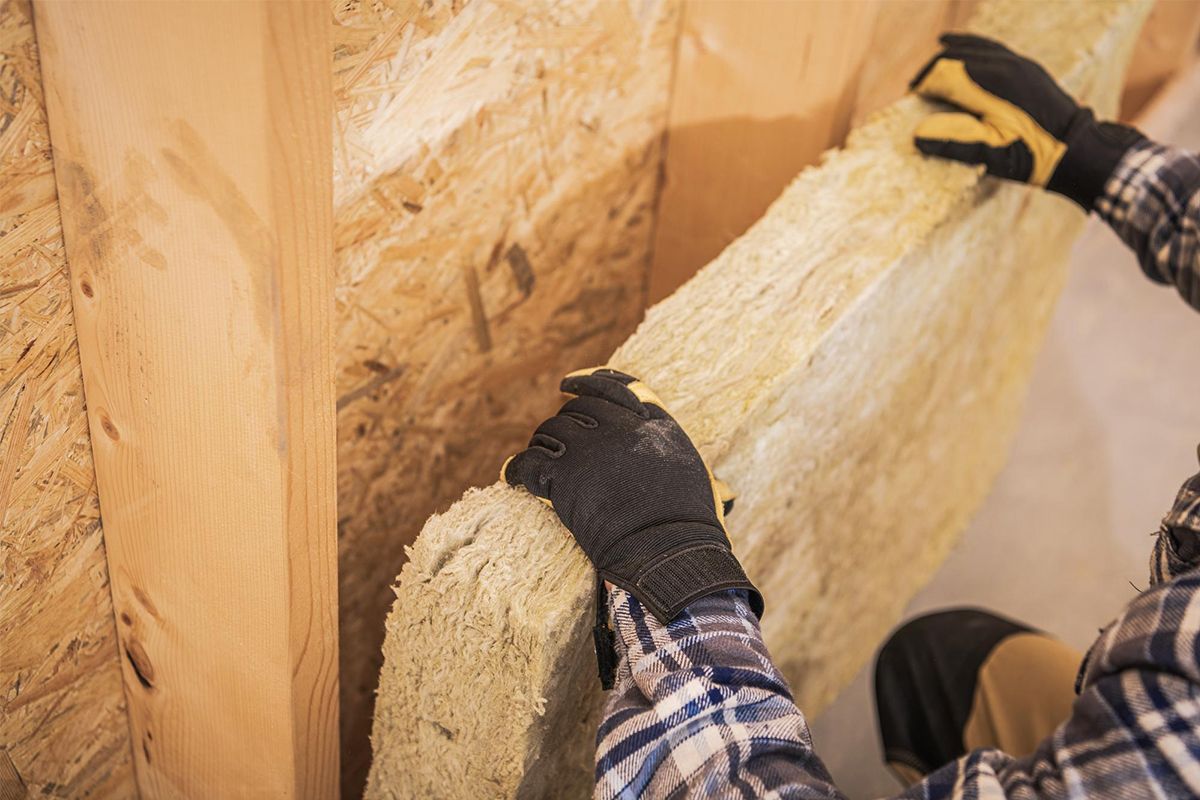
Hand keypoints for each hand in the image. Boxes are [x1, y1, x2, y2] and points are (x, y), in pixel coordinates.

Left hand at [503, 367, 760, 623]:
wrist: (669, 552)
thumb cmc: (690, 528)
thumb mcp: (702, 485)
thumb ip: (698, 473)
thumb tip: (726, 491)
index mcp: (656, 424)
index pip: (616, 386)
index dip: (588, 381)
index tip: (567, 384)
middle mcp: (622, 427)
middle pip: (579, 409)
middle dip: (566, 424)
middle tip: (557, 445)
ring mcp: (591, 448)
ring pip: (550, 431)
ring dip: (543, 448)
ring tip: (540, 466)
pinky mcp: (565, 475)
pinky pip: (528, 462)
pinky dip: (518, 470)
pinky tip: (516, 478)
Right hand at [910, 33, 1142, 208]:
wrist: (1078, 149)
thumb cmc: (1033, 155)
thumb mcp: (991, 154)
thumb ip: (954, 141)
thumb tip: (917, 135)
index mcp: (993, 83)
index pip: (945, 72)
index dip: (923, 83)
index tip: (910, 99)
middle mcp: (1005, 64)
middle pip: (956, 56)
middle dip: (932, 70)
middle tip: (915, 89)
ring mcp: (1019, 62)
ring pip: (974, 47)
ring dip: (949, 55)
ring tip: (930, 68)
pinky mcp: (1027, 67)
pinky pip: (991, 48)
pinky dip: (970, 47)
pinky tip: (959, 45)